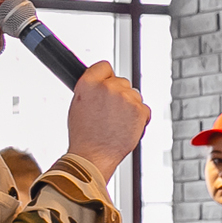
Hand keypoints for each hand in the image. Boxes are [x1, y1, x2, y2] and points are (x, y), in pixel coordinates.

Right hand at [66, 60, 149, 182]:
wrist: (93, 156)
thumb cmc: (84, 136)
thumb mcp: (78, 105)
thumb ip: (92, 89)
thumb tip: (102, 83)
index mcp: (88, 83)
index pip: (104, 66)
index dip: (107, 77)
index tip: (108, 86)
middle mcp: (107, 87)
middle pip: (121, 81)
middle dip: (119, 95)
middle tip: (111, 114)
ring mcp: (125, 97)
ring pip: (134, 95)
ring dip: (130, 107)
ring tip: (117, 124)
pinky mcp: (139, 109)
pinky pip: (144, 109)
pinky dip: (139, 118)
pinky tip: (127, 128)